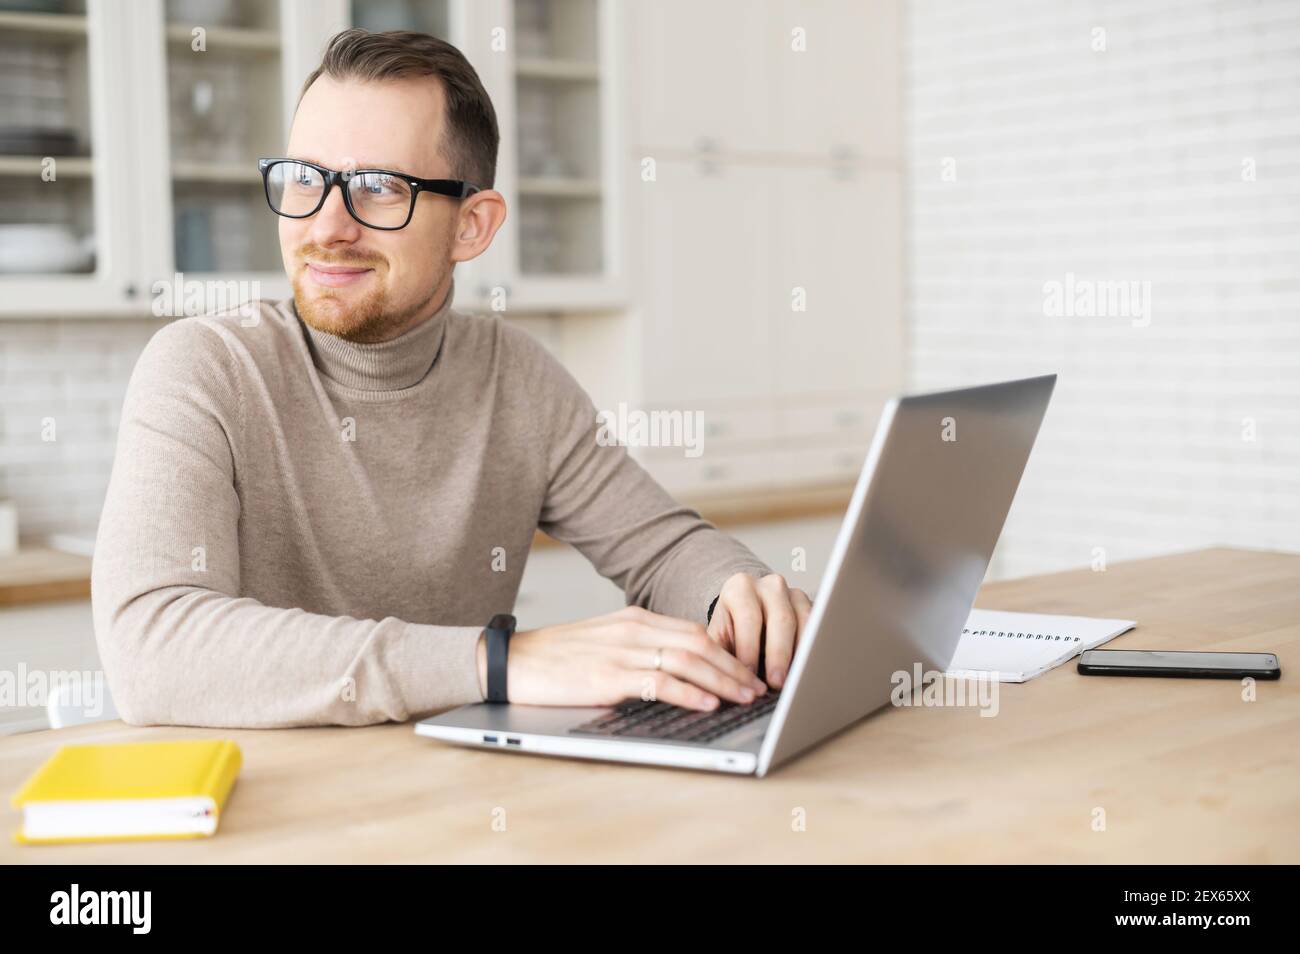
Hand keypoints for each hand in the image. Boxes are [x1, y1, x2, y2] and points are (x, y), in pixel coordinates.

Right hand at [476, 606, 768, 710]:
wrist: (512, 661)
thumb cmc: (557, 659)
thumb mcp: (605, 645)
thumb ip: (640, 650)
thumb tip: (679, 671)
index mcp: (635, 619)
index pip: (695, 630)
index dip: (728, 651)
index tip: (748, 671)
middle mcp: (633, 629)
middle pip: (700, 642)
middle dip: (734, 666)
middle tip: (759, 687)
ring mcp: (621, 651)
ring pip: (687, 660)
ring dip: (723, 680)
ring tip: (745, 697)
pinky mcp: (608, 676)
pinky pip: (659, 681)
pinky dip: (688, 692)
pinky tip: (707, 703)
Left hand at [707, 573, 812, 688]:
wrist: (746, 610)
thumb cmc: (731, 627)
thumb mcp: (718, 636)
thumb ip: (719, 654)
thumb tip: (725, 682)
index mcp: (740, 588)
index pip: (748, 617)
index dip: (749, 648)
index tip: (749, 675)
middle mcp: (769, 586)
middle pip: (780, 619)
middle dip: (778, 654)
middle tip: (776, 682)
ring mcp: (793, 594)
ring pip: (804, 622)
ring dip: (800, 653)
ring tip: (794, 678)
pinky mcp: (810, 606)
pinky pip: (817, 627)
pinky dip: (812, 649)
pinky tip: (807, 668)